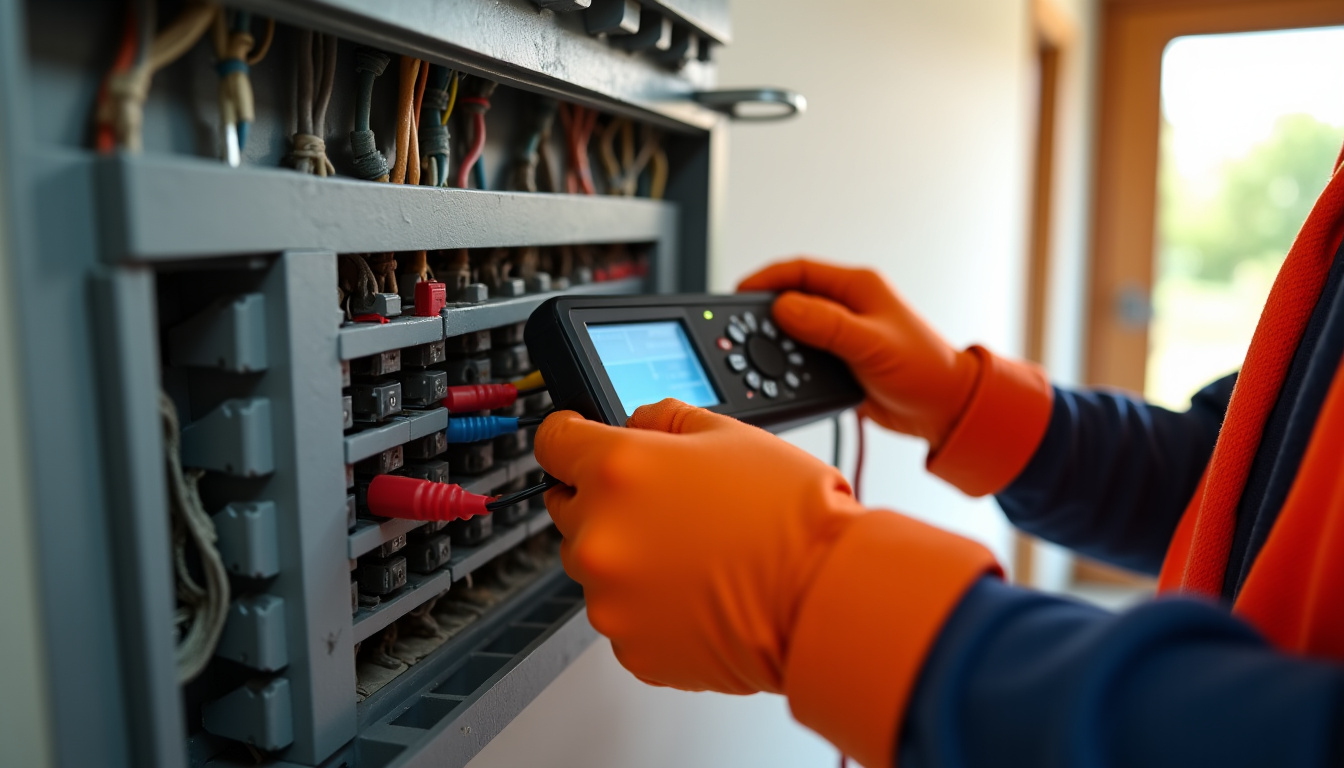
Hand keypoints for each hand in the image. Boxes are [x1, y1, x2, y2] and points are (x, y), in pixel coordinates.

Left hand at [534, 399, 865, 694]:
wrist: (824, 597)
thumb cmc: (790, 516)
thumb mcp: (730, 433)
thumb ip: (665, 419)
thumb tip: (638, 423)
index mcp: (616, 470)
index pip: (552, 441)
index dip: (571, 438)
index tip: (581, 444)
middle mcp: (599, 534)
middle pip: (570, 508)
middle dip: (607, 503)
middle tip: (667, 509)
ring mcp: (609, 597)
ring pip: (595, 567)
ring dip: (628, 558)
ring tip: (692, 555)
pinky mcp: (630, 647)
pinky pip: (623, 616)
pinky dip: (649, 606)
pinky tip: (695, 593)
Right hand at [739, 258, 979, 450]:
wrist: (945, 410)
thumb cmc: (926, 370)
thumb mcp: (872, 343)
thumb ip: (827, 324)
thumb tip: (784, 307)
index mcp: (858, 287)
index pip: (800, 271)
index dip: (766, 279)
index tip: (740, 294)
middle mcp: (849, 306)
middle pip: (792, 299)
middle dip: (766, 313)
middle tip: (741, 329)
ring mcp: (844, 334)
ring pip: (795, 330)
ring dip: (777, 342)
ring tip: (758, 354)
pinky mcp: (842, 361)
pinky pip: (805, 356)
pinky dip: (789, 364)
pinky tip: (781, 374)